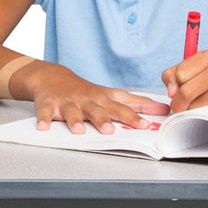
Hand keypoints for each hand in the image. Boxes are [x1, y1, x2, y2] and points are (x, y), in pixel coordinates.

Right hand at [31, 74, 169, 134]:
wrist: (53, 77)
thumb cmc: (87, 92)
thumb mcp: (112, 95)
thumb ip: (138, 104)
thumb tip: (164, 110)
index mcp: (104, 99)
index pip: (124, 106)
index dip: (136, 115)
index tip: (147, 124)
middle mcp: (88, 100)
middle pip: (99, 110)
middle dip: (106, 119)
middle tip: (112, 130)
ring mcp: (68, 103)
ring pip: (73, 112)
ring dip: (75, 120)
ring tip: (79, 130)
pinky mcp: (49, 105)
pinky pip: (45, 113)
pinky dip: (43, 120)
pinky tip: (43, 127)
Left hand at [161, 50, 207, 113]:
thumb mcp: (196, 68)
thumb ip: (174, 75)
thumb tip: (171, 92)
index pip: (179, 74)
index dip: (173, 87)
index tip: (176, 92)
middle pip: (185, 92)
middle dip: (179, 103)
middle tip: (181, 106)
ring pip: (195, 106)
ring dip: (191, 110)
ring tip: (200, 104)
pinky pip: (206, 114)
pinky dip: (203, 114)